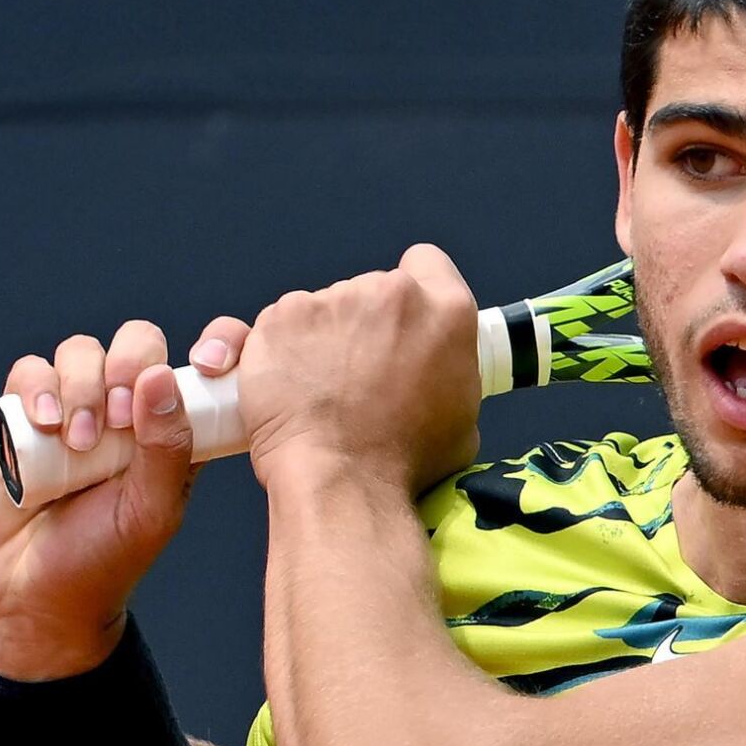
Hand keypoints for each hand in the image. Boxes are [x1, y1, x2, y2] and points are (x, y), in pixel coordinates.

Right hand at [0, 316, 248, 679]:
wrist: (30, 597)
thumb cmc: (104, 560)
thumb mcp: (151, 510)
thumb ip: (167, 446)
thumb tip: (162, 377)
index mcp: (174, 427)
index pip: (203, 360)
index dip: (215, 343)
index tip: (209, 361)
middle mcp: (127, 409)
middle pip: (136, 341)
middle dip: (129, 364)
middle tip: (119, 418)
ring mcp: (74, 407)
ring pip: (81, 350)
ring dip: (81, 385)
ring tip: (78, 441)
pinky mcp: (21, 415)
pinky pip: (29, 371)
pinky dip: (38, 389)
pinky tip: (45, 426)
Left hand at [236, 244, 481, 498]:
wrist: (343, 482)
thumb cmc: (404, 462)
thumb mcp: (463, 414)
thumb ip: (449, 370)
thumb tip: (432, 371)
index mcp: (447, 311)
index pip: (426, 263)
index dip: (413, 288)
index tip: (399, 319)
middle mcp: (393, 294)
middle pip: (373, 289)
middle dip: (366, 323)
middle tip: (361, 374)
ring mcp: (334, 301)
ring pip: (325, 307)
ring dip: (324, 337)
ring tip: (322, 390)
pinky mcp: (283, 317)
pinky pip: (281, 324)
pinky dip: (281, 350)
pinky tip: (289, 387)